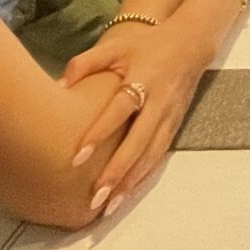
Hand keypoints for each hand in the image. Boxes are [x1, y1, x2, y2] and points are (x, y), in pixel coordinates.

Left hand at [63, 12, 208, 214]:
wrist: (192, 43)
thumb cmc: (148, 44)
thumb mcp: (117, 46)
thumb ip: (86, 63)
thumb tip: (57, 86)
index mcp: (144, 79)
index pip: (119, 110)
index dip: (99, 133)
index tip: (77, 157)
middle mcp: (159, 102)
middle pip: (138, 142)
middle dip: (117, 172)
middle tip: (95, 198)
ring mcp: (170, 116)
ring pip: (151, 155)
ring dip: (131, 182)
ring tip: (109, 206)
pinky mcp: (175, 125)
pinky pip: (159, 156)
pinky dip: (144, 176)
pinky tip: (128, 193)